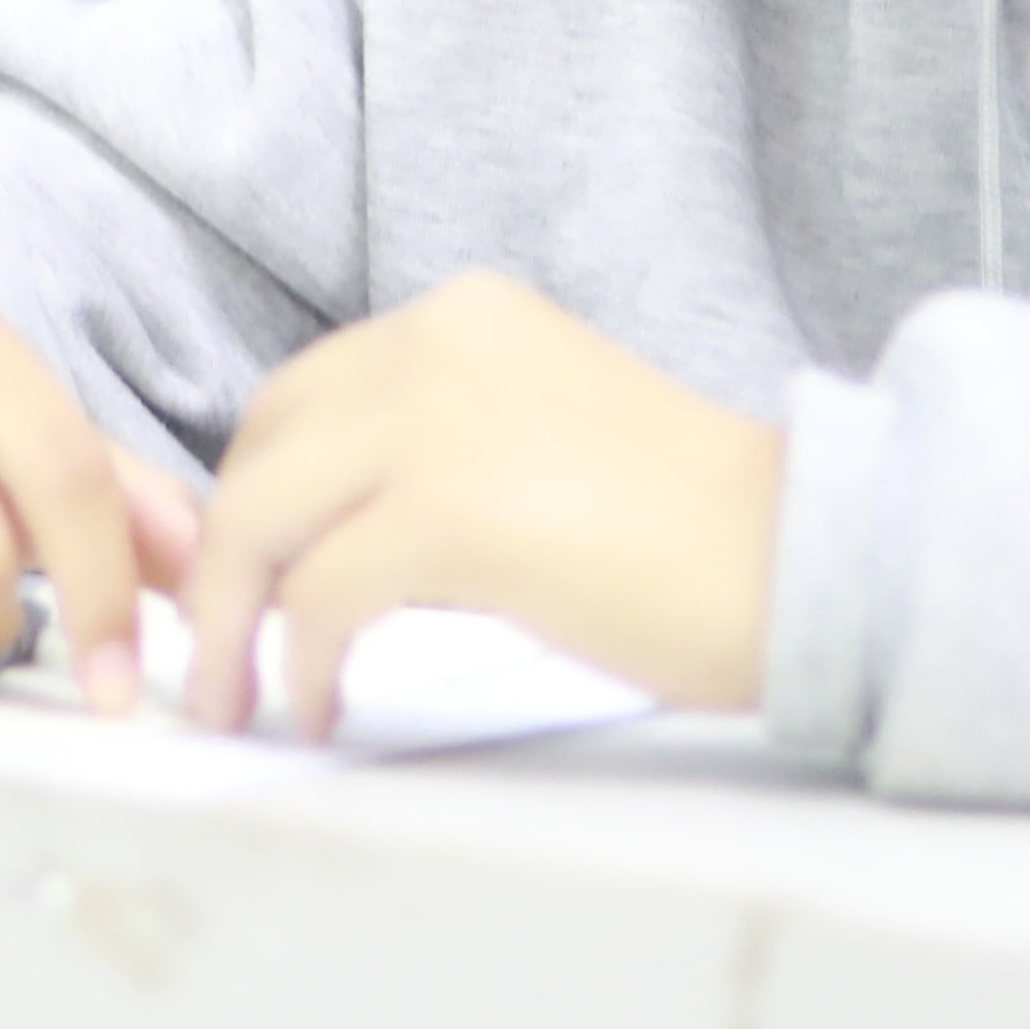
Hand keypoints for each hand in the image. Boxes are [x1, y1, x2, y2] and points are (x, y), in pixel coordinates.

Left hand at [180, 273, 783, 732]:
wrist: (811, 559)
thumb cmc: (698, 536)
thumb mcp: (539, 444)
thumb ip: (434, 461)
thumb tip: (320, 549)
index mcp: (462, 319)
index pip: (300, 401)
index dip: (255, 498)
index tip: (241, 584)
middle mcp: (435, 342)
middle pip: (259, 453)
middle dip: (222, 562)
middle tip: (219, 655)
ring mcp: (436, 421)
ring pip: (259, 522)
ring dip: (231, 625)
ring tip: (238, 701)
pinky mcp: (451, 514)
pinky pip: (318, 596)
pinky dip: (297, 664)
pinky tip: (320, 709)